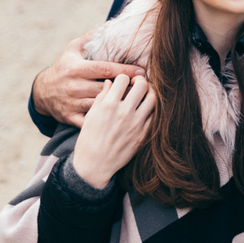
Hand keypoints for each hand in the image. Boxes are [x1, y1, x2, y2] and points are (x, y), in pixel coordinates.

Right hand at [32, 31, 145, 126]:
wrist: (41, 93)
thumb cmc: (63, 67)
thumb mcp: (72, 49)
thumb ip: (90, 38)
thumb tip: (110, 25)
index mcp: (77, 69)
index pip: (106, 69)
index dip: (125, 70)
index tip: (142, 71)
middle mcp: (75, 86)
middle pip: (107, 88)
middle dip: (127, 88)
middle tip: (145, 86)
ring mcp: (73, 103)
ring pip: (102, 105)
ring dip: (120, 104)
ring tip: (137, 101)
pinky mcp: (71, 117)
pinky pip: (91, 121)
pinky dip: (106, 120)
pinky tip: (120, 116)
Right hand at [71, 74, 155, 189]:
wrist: (94, 165)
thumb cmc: (89, 139)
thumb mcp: (91, 115)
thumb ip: (102, 97)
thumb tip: (110, 83)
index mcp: (108, 105)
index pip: (123, 79)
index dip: (124, 77)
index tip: (124, 80)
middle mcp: (124, 112)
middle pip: (142, 85)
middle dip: (140, 80)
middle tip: (137, 83)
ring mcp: (136, 123)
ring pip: (153, 98)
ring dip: (150, 92)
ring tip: (145, 93)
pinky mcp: (143, 134)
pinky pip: (154, 115)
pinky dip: (151, 108)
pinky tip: (145, 108)